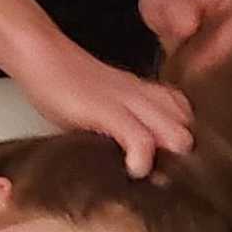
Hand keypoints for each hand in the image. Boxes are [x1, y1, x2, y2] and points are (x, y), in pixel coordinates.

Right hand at [9, 33, 192, 178]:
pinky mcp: (108, 110)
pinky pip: (140, 137)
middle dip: (183, 156)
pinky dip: (142, 159)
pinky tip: (133, 170)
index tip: (171, 166)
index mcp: (146, 94)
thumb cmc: (66, 85)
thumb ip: (120, 126)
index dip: (184, 143)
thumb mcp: (102, 106)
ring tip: (151, 176)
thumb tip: (132, 161)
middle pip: (189, 126)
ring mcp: (129, 102)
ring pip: (175, 131)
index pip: (187, 116)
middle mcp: (145, 96)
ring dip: (168, 159)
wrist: (42, 55)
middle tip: (163, 176)